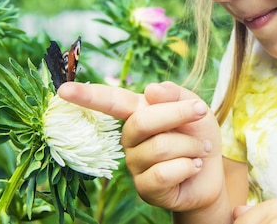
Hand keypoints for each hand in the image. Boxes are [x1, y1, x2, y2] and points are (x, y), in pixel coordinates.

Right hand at [58, 81, 225, 213]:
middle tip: (201, 112)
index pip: (110, 101)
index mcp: (137, 113)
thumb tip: (151, 89)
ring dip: (190, 145)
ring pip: (159, 147)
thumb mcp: (193, 106)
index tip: (63, 90)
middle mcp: (130, 139)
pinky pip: (164, 172)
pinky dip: (189, 166)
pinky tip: (195, 166)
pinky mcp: (145, 189)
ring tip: (199, 149)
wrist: (213, 173)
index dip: (87, 95)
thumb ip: (174, 95)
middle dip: (177, 113)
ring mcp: (135, 165)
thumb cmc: (197, 134)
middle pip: (142, 121)